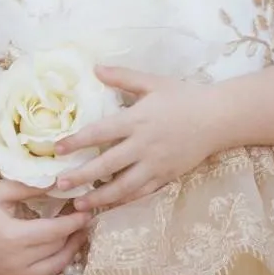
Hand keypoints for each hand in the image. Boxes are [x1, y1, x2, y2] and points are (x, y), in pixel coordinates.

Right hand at [0, 179, 90, 274]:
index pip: (56, 231)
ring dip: (67, 256)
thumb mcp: (2, 190)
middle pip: (55, 251)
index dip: (75, 221)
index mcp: (13, 236)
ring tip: (76, 240)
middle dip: (75, 236)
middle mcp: (13, 262)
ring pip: (48, 272)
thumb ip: (33, 188)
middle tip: (85, 222)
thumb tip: (60, 181)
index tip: (88, 211)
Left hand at [52, 66, 220, 211]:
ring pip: (122, 186)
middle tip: (58, 184)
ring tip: (78, 205)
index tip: (57, 148)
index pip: (100, 132)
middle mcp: (143, 145)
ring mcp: (155, 164)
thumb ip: (123, 77)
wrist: (217, 118)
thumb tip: (95, 68)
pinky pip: (141, 193)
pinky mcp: (166, 177)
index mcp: (137, 119)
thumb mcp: (152, 82)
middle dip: (80, 176)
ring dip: (98, 196)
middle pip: (106, 164)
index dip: (77, 141)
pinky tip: (108, 206)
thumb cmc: (183, 96)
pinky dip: (123, 202)